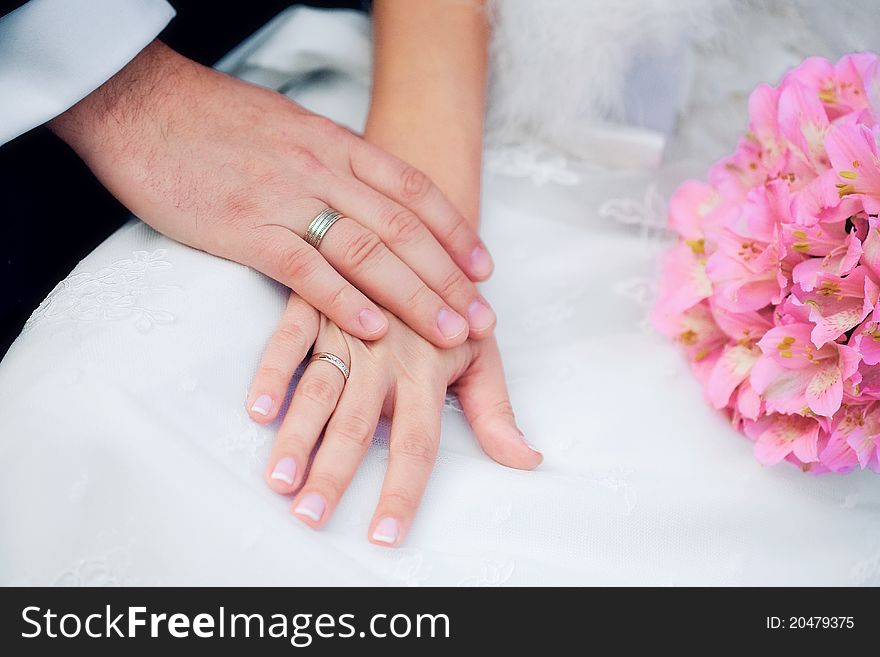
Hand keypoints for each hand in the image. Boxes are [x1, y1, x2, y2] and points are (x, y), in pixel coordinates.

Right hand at [48, 41, 496, 346]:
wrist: (139, 103)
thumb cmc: (210, 119)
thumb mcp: (286, 126)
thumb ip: (328, 160)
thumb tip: (362, 192)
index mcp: (333, 143)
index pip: (412, 187)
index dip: (453, 229)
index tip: (483, 266)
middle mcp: (321, 169)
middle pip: (402, 228)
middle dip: (449, 277)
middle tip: (483, 317)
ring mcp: (285, 199)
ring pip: (367, 251)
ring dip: (416, 296)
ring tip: (451, 333)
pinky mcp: (245, 229)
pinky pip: (306, 269)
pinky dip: (345, 301)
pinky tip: (375, 329)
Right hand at [248, 293, 540, 545]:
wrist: (424, 229)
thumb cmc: (452, 303)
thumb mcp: (482, 354)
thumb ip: (495, 411)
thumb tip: (527, 460)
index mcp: (429, 372)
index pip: (417, 445)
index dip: (401, 493)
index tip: (385, 535)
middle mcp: (388, 354)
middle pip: (359, 425)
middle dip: (333, 474)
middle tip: (310, 515)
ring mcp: (348, 326)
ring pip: (321, 387)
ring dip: (298, 434)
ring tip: (280, 477)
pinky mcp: (315, 302)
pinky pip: (289, 337)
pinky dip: (273, 371)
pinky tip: (258, 408)